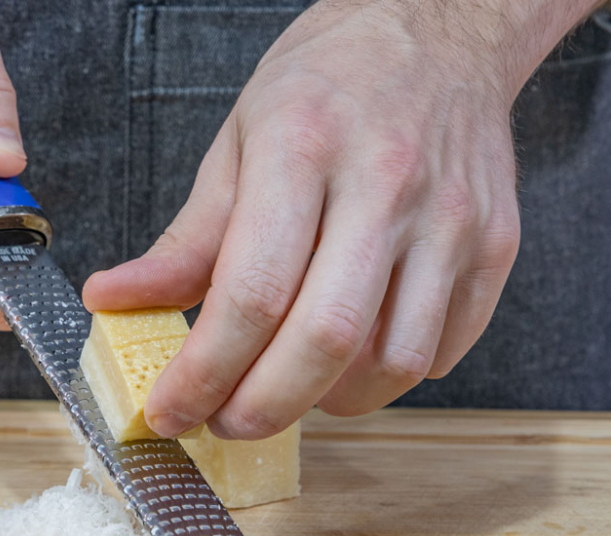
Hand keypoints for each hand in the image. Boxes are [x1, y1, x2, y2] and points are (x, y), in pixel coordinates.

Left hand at [84, 0, 599, 437]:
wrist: (442, 31)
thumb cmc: (330, 83)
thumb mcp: (238, 141)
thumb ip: (185, 238)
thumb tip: (114, 301)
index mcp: (303, 147)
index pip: (250, 292)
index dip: (203, 373)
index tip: (171, 411)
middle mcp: (386, 183)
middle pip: (325, 338)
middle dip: (263, 408)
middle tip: (227, 422)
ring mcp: (453, 218)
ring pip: (394, 360)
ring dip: (329, 401)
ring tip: (291, 386)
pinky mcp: (496, 245)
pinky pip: (442, 349)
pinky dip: (388, 377)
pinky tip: (353, 356)